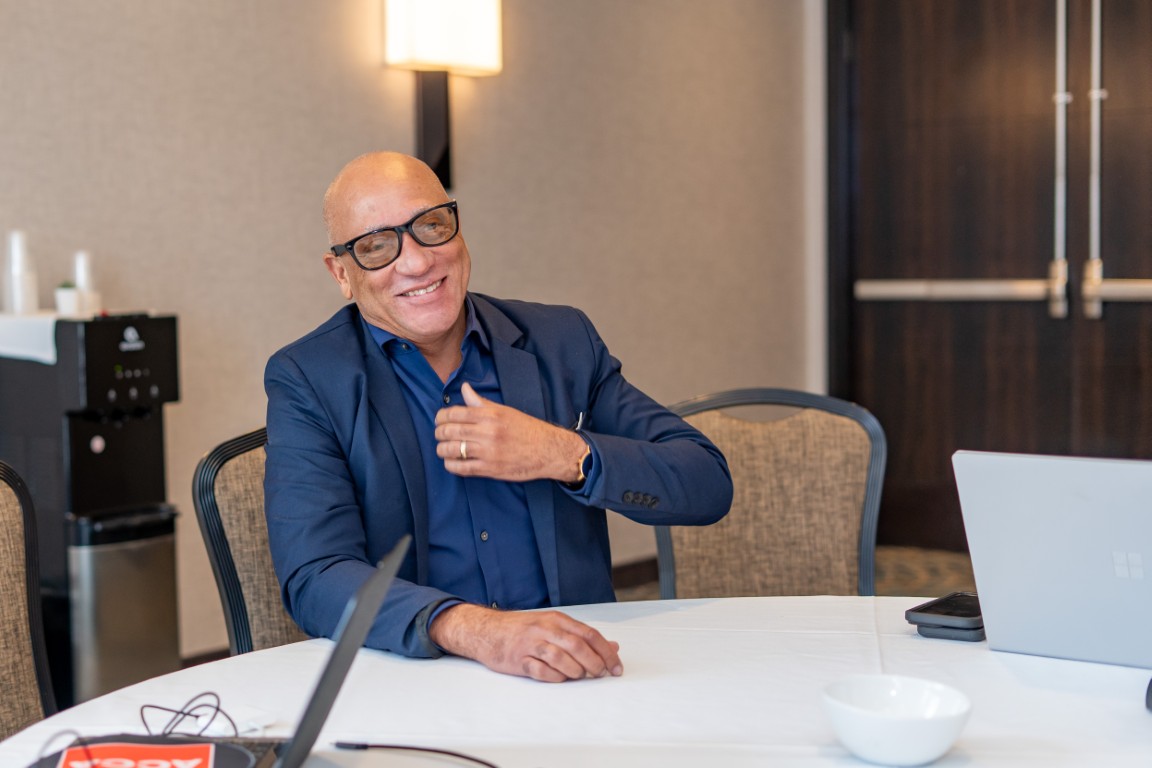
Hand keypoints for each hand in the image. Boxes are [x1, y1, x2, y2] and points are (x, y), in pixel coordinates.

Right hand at [429, 603, 622, 681]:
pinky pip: (539, 670)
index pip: (589, 634)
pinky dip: (553, 677)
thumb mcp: (554, 626)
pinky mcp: (517, 659)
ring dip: (574, 670)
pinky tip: (558, 678)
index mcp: (557, 619)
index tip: (616, 668)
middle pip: (577, 645)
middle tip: (601, 674)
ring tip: (579, 676)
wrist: (487, 630)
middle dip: (594, 663)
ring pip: (559, 657)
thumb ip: (582, 636)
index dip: (606, 652)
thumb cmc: (524, 629)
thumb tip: (612, 647)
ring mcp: (530, 643)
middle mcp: (545, 628)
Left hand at [435, 383, 586, 481]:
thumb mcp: (504, 411)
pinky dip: (451, 465)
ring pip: (452, 450)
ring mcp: (488, 452)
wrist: (548, 450)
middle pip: (450, 431)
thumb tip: (465, 388)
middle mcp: (488, 432)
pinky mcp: (490, 469)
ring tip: (443, 448)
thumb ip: (481, 402)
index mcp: (490, 415)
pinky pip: (462, 468)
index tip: (439, 420)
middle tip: (439, 434)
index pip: (455, 413)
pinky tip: (451, 462)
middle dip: (439, 433)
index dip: (441, 416)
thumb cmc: (526, 428)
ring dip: (442, 450)